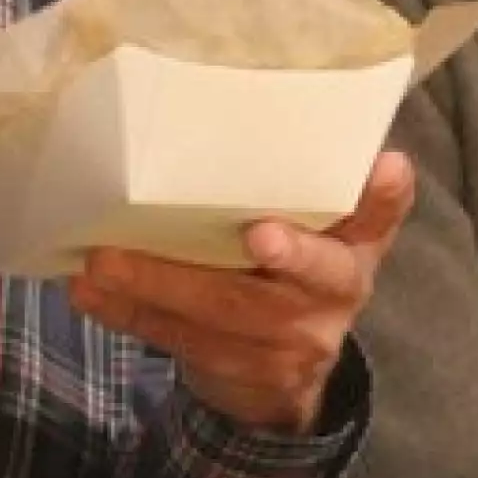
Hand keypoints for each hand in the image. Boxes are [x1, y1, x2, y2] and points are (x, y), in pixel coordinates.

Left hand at [69, 151, 415, 432]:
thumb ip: (288, 183)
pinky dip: (131, 314)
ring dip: (161, 284)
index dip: (386, 194)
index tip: (386, 166)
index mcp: (358, 241)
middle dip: (284, 253)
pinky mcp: (248, 374)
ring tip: (105, 261)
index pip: (384, 211)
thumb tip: (207, 102)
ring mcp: (297, 341)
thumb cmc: (283, 268)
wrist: (281, 376)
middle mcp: (338, 290)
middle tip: (256, 236)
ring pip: (229, 313)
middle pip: (311, 272)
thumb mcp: (308, 227)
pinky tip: (91, 293)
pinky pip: (184, 341)